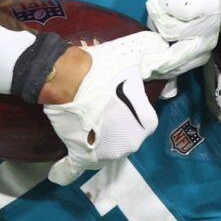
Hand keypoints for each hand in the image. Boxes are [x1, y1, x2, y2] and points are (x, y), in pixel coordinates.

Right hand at [41, 30, 167, 184]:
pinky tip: (57, 173)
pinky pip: (72, 170)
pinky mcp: (79, 157)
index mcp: (146, 123)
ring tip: (82, 124)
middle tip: (97, 105)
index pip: (141, 118)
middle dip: (112, 125)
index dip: (128, 106)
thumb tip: (164, 47)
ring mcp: (105, 154)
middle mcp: (131, 144)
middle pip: (123, 135)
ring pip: (101, 150)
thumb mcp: (133, 54)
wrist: (68, 77)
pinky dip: (64, 172)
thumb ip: (152, 53)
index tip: (115, 95)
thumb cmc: (102, 68)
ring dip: (94, 141)